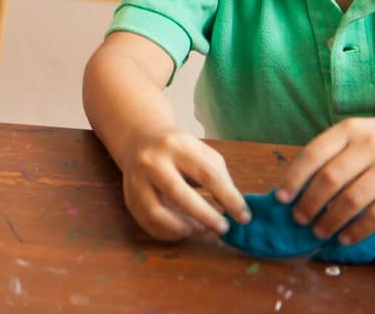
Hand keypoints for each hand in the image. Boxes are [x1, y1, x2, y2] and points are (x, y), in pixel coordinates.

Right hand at [118, 128, 249, 239]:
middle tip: (224, 228)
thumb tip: (237, 212)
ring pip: (157, 213)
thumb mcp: (202, 154)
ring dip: (185, 228)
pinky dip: (171, 233)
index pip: (207, 175)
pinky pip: (149, 224)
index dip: (229, 199)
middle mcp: (151, 161)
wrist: (140, 142)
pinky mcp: (129, 199)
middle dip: (206, 216)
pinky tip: (185, 229)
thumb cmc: (180, 153)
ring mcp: (135, 181)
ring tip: (203, 230)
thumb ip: (220, 179)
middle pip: (179, 194)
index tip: (245, 217)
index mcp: (175, 146)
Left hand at [275, 117, 374, 244]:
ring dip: (331, 220)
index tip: (281, 198)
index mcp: (349, 129)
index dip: (294, 178)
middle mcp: (369, 146)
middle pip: (330, 178)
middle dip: (310, 202)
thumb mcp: (357, 135)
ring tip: (318, 232)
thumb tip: (300, 187)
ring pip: (352, 199)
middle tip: (299, 219)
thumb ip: (333, 154)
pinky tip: (346, 239)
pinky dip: (359, 229)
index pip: (313, 154)